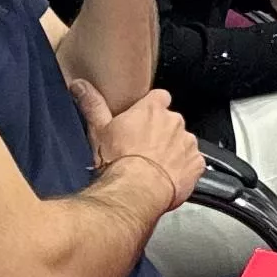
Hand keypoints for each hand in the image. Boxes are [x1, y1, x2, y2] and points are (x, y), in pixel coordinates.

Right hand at [71, 77, 201, 210]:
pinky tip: (167, 177)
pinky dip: (183, 169)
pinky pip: (192, 162)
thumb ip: (92, 104)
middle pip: (171, 122)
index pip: (159, 97)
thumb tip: (80, 87)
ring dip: (173, 150)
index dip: (152, 107)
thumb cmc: (118, 161)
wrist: (136, 190)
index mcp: (153, 110)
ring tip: (153, 166)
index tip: (144, 118)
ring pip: (182, 142)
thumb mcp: (99, 130)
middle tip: (143, 148)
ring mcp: (187, 142)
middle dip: (161, 132)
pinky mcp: (196, 163)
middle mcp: (174, 122)